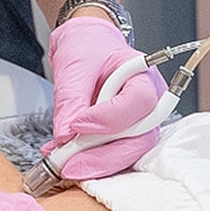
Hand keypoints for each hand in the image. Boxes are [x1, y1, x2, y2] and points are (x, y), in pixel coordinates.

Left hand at [44, 13, 167, 179]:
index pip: (137, 103)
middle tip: (67, 164)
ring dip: (92, 163)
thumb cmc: (89, 47)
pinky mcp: (124, 138)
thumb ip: (72, 100)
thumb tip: (65, 135)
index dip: (108, 119)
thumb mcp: (76, 66)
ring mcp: (139, 125)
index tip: (76, 125)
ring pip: (126, 154)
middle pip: (138, 140)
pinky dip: (85, 160)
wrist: (87, 46)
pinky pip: (110, 155)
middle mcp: (150, 106)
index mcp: (145, 78)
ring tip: (59, 161)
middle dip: (102, 157)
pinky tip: (60, 155)